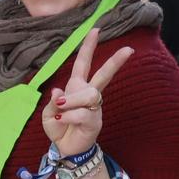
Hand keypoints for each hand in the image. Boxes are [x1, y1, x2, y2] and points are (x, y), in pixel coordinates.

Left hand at [39, 28, 132, 156]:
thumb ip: (52, 103)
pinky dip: (69, 116)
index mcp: (76, 87)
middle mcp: (87, 94)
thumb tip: (58, 92)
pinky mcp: (94, 122)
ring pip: (89, 95)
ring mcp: (93, 108)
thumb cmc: (59, 127)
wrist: (65, 149)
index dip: (88, 47)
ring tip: (61, 109)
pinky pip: (83, 113)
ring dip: (72, 100)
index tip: (96, 30)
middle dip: (115, 62)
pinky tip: (63, 120)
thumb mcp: (49, 113)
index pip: (83, 64)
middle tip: (129, 49)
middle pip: (103, 75)